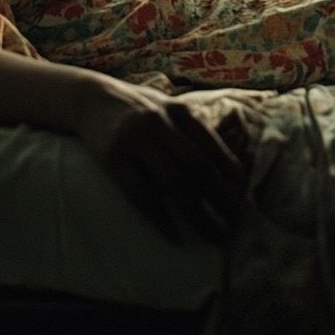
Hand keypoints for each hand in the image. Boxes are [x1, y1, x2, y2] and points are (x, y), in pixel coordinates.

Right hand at [75, 77, 245, 244]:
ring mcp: (135, 140)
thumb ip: (193, 130)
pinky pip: (140, 193)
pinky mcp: (112, 157)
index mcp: (179, 111)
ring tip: (211, 236)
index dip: (229, 171)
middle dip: (219, 198)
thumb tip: (228, 165)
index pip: (211, 144)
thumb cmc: (138, 107)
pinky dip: (160, 218)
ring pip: (173, 183)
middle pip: (196, 166)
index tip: (244, 195)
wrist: (91, 98)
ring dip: (196, 214)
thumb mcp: (168, 107)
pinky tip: (174, 236)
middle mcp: (160, 123)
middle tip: (234, 224)